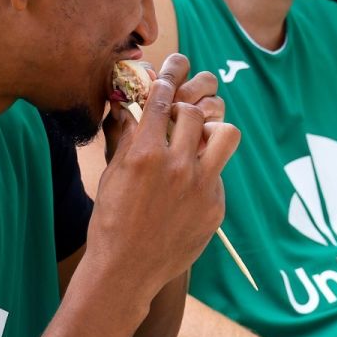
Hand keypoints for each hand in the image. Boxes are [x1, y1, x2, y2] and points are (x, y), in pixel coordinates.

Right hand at [90, 53, 240, 298]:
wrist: (126, 270)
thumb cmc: (111, 221)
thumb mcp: (112, 175)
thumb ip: (126, 139)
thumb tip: (128, 107)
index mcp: (145, 153)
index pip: (162, 99)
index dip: (169, 77)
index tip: (175, 66)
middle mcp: (176, 165)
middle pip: (195, 112)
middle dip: (187, 110)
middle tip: (180, 117)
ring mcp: (201, 186)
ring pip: (226, 134)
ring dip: (213, 131)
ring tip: (199, 141)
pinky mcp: (215, 207)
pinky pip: (219, 174)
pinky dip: (206, 172)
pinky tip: (188, 189)